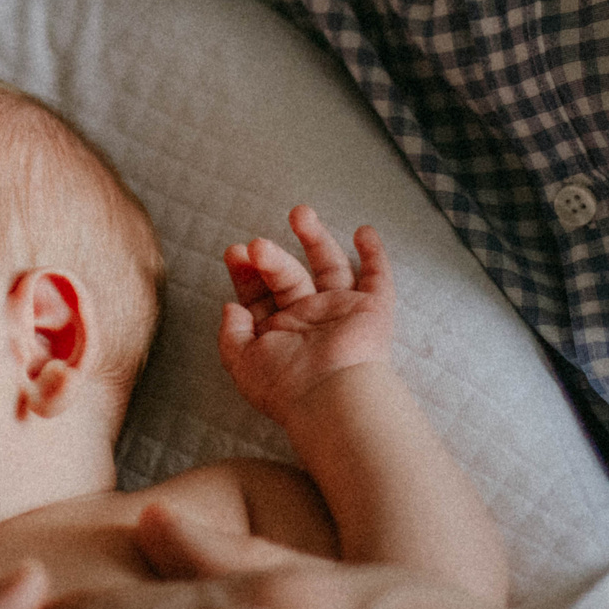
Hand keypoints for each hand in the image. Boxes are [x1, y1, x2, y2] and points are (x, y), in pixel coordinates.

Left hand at [219, 207, 394, 422]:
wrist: (330, 396)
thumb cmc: (285, 386)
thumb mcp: (242, 363)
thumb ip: (231, 335)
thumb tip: (231, 307)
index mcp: (279, 334)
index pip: (259, 295)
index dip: (245, 273)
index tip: (235, 252)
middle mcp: (310, 321)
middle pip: (289, 276)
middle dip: (270, 257)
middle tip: (258, 245)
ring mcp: (341, 313)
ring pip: (330, 267)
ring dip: (315, 238)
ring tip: (299, 212)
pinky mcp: (372, 311)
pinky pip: (378, 278)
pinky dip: (375, 255)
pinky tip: (364, 231)